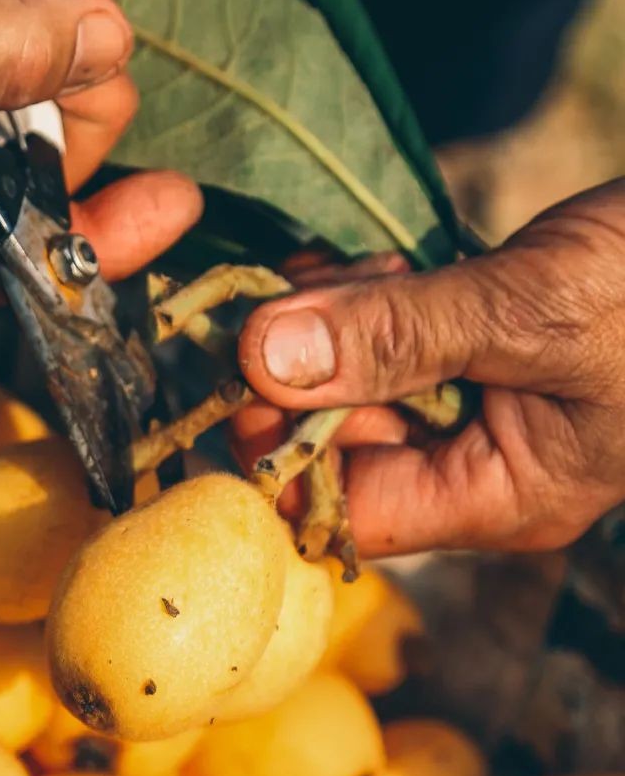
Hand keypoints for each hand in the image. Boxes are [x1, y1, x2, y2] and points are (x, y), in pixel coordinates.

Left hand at [236, 183, 624, 554]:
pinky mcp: (480, 348)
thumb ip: (398, 336)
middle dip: (300, 373)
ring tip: (357, 270)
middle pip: (339, 444)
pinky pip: (391, 338)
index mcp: (502, 499)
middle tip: (291, 298)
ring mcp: (481, 406)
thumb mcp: (535, 310)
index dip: (277, 453)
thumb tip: (256, 361)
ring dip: (330, 325)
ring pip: (355, 383)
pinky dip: (365, 298)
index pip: (345, 514)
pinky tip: (375, 261)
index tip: (239, 371)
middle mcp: (481, 468)